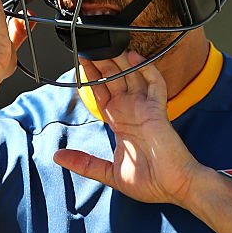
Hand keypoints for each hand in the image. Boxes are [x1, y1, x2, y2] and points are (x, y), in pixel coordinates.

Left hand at [53, 51, 201, 204]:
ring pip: (132, 77)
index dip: (92, 78)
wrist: (174, 188)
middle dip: (103, 64)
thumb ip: (84, 163)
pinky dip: (146, 69)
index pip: (102, 94)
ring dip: (120, 61)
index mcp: (120, 123)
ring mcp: (145, 110)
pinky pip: (154, 84)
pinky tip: (133, 57)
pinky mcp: (158, 111)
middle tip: (90, 46)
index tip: (80, 63)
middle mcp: (132, 112)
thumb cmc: (149, 182)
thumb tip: (57, 157)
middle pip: (115, 80)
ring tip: (107, 45)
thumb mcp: (109, 173)